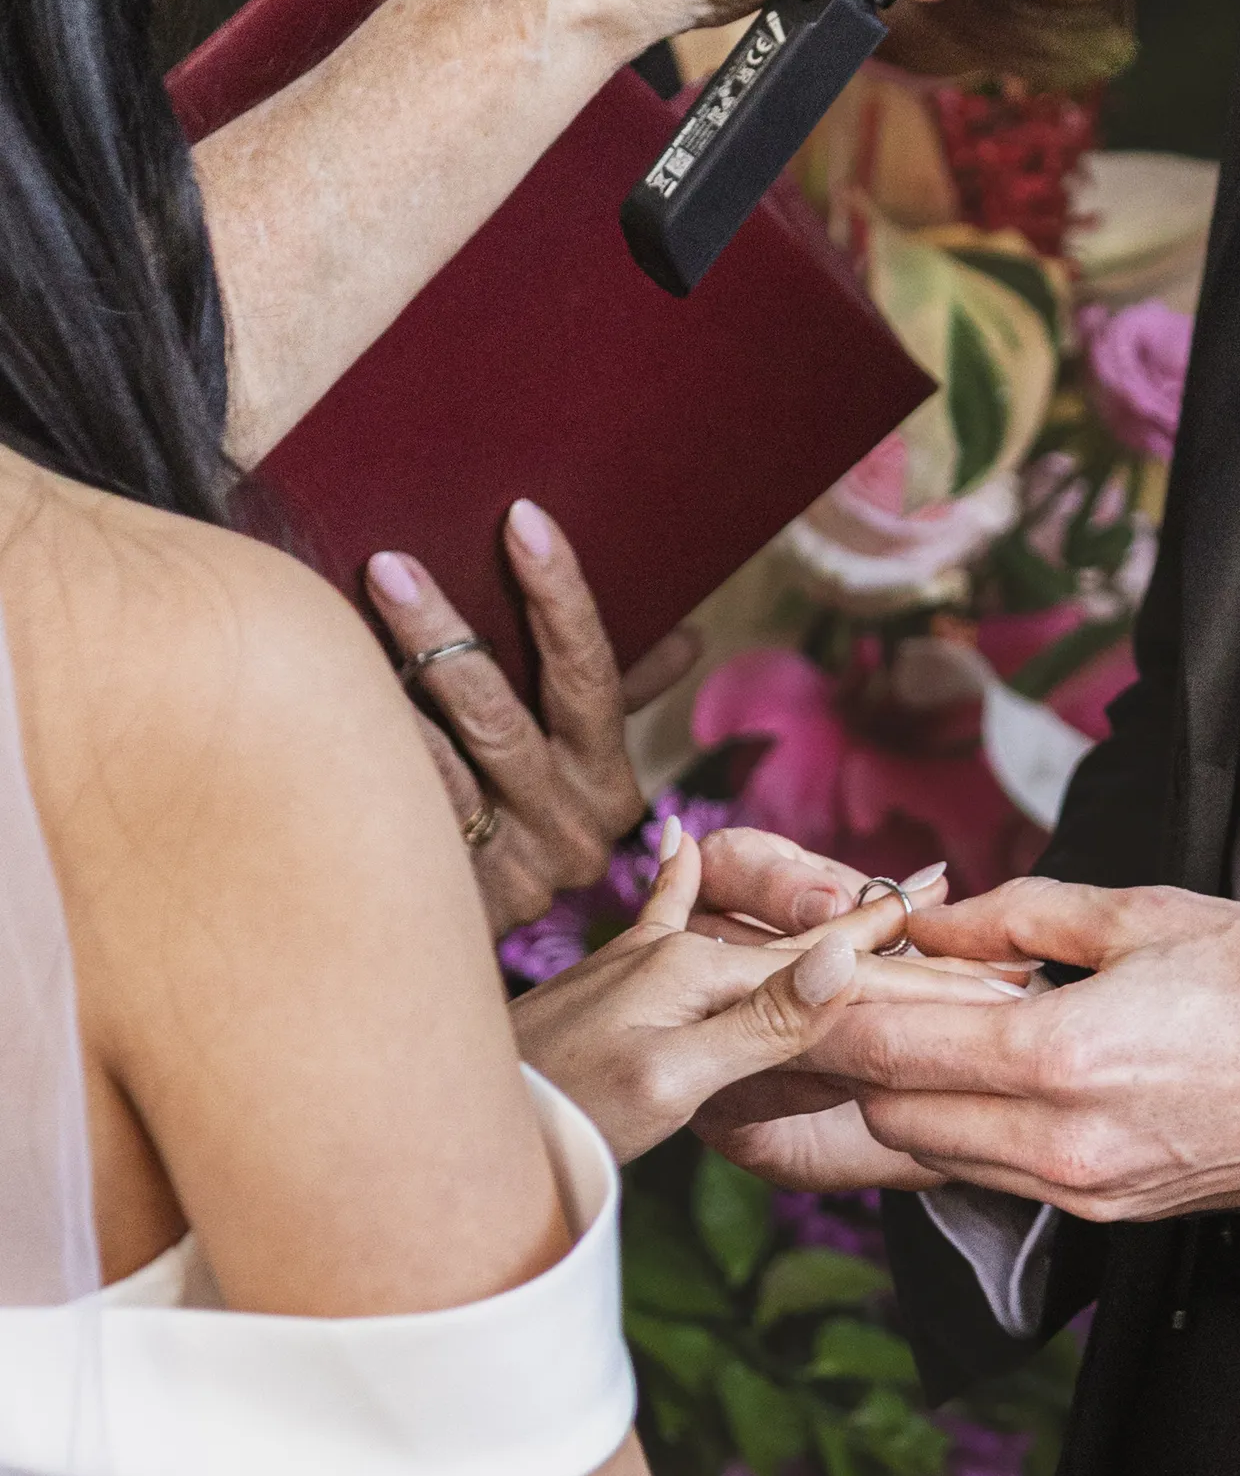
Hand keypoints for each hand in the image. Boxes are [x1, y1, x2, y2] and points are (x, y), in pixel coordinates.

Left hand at [367, 503, 698, 940]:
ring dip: (386, 688)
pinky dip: (361, 757)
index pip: (591, 675)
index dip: (560, 593)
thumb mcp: (574, 769)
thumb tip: (688, 637)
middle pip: (502, 718)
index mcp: (610, 787)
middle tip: (389, 566)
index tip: (522, 518)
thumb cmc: (510, 826)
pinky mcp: (446, 906)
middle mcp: (572, 837)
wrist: (455, 958)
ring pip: (438, 764)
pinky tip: (316, 710)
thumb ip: (618, 699)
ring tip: (332, 619)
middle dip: (443, 634)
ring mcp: (510, 878)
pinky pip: (396, 813)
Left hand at [510, 825, 1019, 1167]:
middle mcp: (677, 948)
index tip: (971, 922)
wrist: (466, 1113)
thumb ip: (765, 1020)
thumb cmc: (568, 1111)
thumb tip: (848, 956)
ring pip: (751, 930)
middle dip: (878, 929)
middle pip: (801, 943)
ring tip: (873, 888)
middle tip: (947, 897)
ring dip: (815, 913)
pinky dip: (686, 879)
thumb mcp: (677, 1079)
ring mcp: (642, 958)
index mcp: (705, 971)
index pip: (829, 960)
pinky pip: (665, 913)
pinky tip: (683, 841)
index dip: (903, 948)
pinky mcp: (611, 977)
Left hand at [801, 879, 1239, 1220]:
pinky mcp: (1113, 1212)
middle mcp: (1062, 1144)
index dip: (820, 1011)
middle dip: (842, 1070)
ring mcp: (1087, 1190)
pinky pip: (997, 1178)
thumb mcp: (1140, 914)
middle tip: (810, 1027)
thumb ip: (1015, 918)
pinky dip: (961, 1136)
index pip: (887, 1044)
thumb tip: (930, 920)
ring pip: (934, 1158)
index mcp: (1062, 1057)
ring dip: (896, 1108)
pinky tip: (963, 1094)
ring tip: (873, 1061)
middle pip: (890, 1115)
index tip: (790, 980)